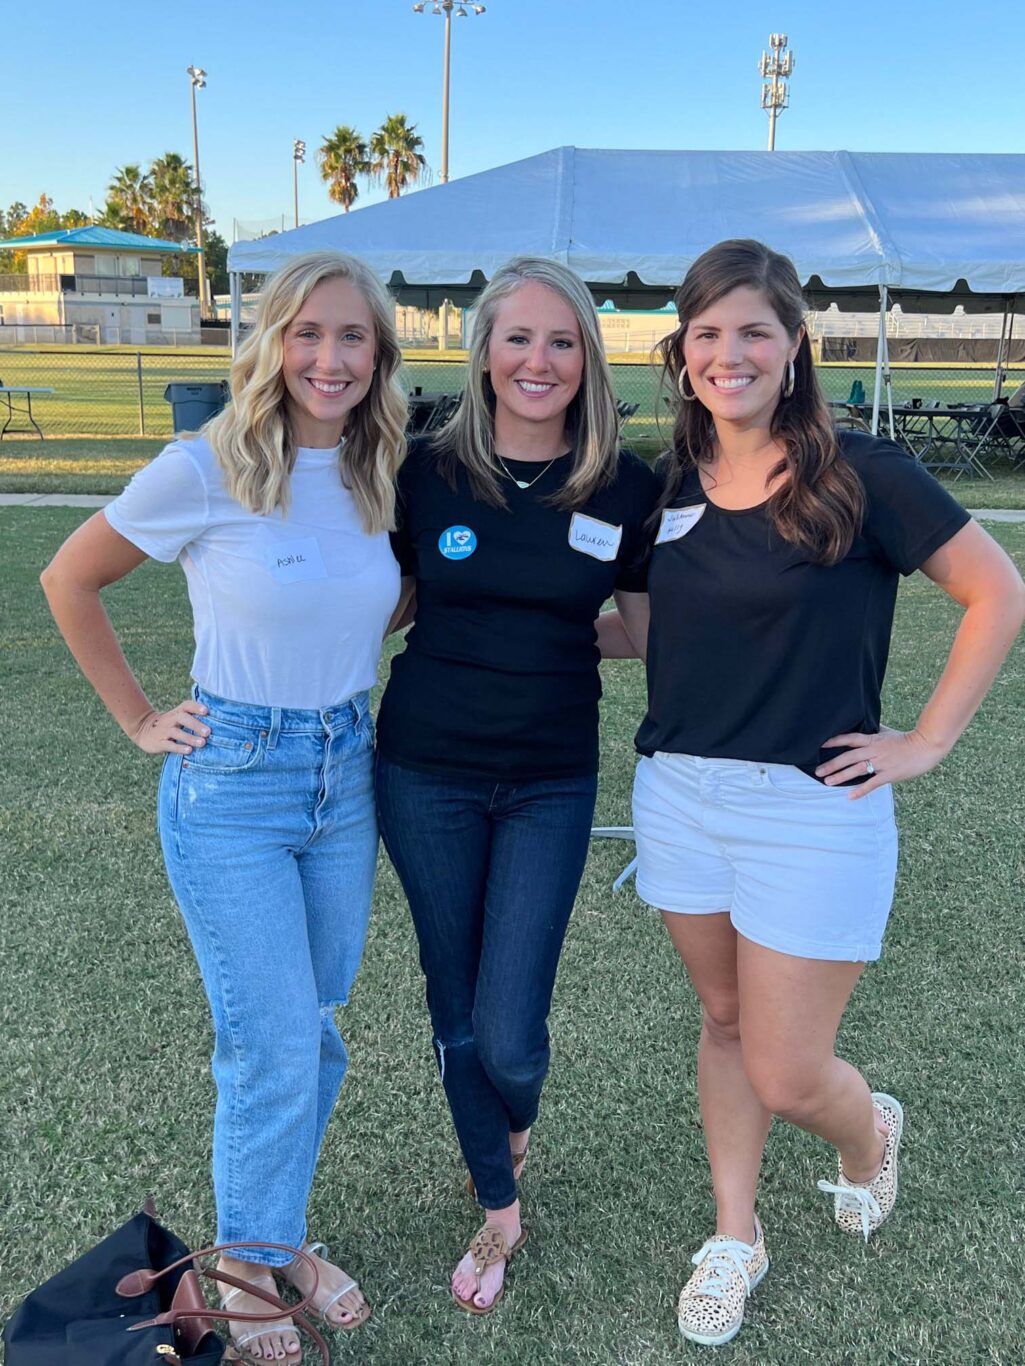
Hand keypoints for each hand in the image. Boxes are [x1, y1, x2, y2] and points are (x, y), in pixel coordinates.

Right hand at [130, 700, 209, 754]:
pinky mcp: (159, 743)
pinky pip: (169, 745)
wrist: (143, 731)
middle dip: (196, 725)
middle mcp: (171, 719)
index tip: (206, 711)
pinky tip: (189, 751)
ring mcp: (164, 731)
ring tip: (202, 743)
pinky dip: (179, 748)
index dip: (196, 707)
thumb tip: (219, 724)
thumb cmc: (169, 725)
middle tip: (208, 732)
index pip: (186, 705)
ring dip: (190, 738)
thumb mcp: (178, 718)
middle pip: (182, 718)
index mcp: (177, 712)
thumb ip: (194, 718)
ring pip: (177, 733)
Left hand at [815, 724, 948, 798]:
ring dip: (841, 776)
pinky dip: (860, 790)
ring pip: (857, 770)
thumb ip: (873, 732)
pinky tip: (849, 796)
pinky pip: (872, 783)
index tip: (820, 745)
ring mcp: (882, 763)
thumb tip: (862, 727)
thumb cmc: (906, 739)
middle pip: (848, 757)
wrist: (926, 747)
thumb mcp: (887, 732)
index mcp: (873, 740)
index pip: (850, 739)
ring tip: (828, 782)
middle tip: (818, 771)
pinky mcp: (889, 774)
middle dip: (832, 764)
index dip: (835, 741)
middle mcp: (874, 751)